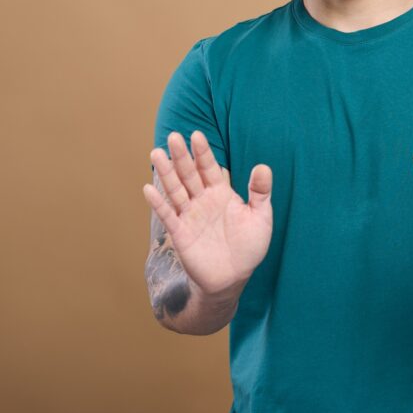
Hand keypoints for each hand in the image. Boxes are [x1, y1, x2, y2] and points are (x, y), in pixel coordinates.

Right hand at [143, 130, 272, 294]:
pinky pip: (168, 216)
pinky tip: (148, 189)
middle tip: (173, 136)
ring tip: (157, 153)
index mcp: (222, 193)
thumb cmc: (250, 246)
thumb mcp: (260, 217)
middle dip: (182, 156)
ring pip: (176, 190)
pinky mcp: (180, 234)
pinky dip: (158, 203)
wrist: (234, 277)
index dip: (204, 152)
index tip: (196, 135)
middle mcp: (203, 201)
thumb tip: (263, 167)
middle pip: (190, 174)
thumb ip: (260, 192)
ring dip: (166, 173)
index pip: (210, 168)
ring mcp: (190, 216)